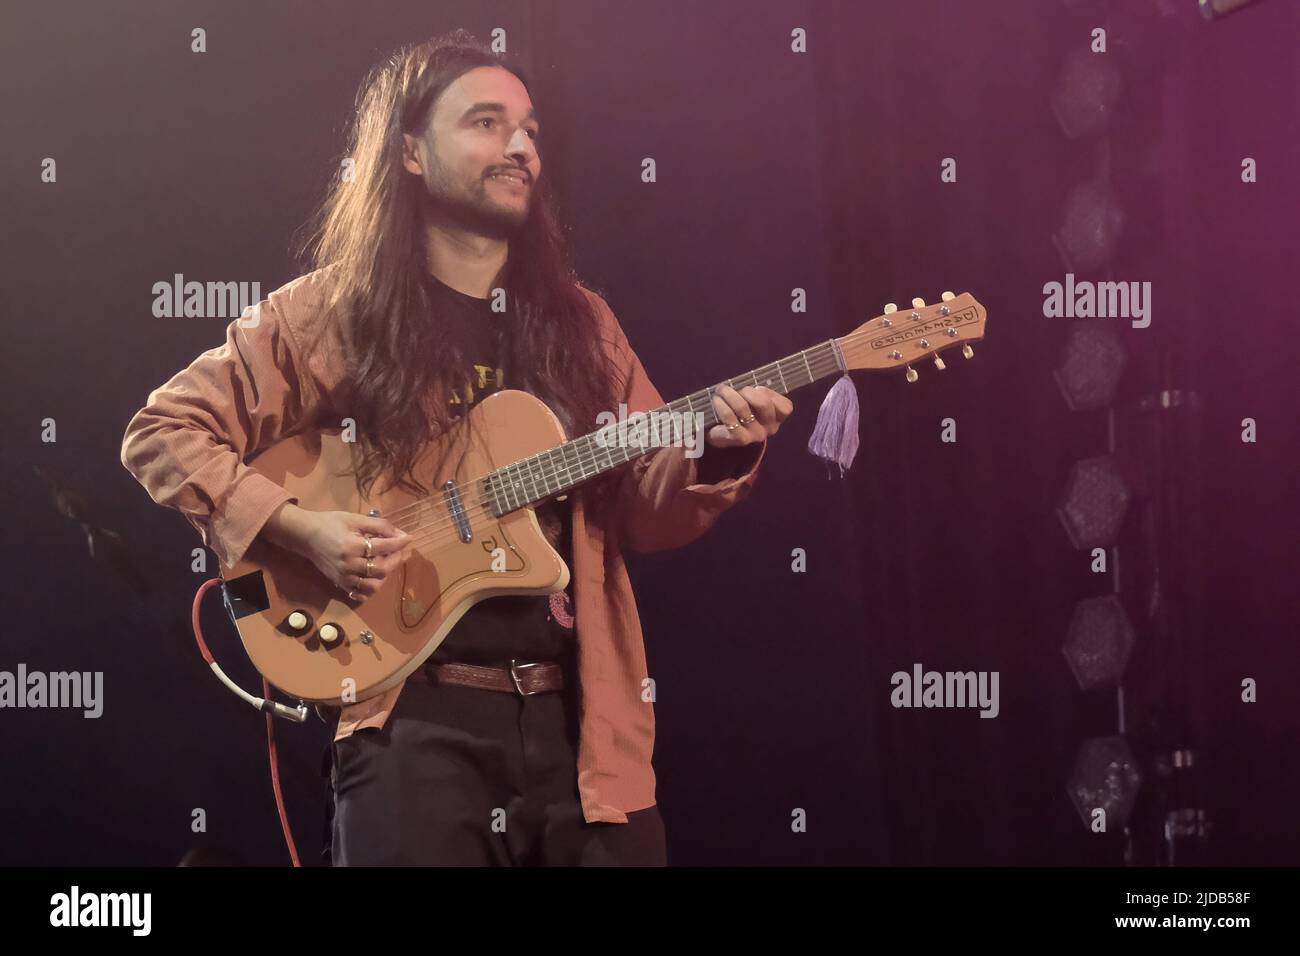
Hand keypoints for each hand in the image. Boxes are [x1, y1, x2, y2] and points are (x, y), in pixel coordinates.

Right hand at [297, 510, 412, 602]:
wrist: (305, 535)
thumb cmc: (331, 523)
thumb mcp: (355, 519)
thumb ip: (378, 525)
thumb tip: (399, 534)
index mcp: (351, 546)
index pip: (383, 547)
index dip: (399, 543)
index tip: (409, 538)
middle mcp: (348, 565)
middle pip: (382, 569)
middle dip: (396, 559)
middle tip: (401, 550)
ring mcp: (343, 578)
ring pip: (374, 585)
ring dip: (386, 575)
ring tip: (388, 562)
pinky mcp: (340, 584)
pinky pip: (360, 594)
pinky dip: (371, 588)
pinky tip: (376, 576)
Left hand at [706, 384, 792, 448]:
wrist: (722, 434)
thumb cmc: (740, 412)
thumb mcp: (754, 401)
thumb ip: (759, 393)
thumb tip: (755, 387)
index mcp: (777, 419)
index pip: (785, 407)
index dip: (769, 393)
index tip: (756, 388)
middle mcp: (770, 429)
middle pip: (764, 404)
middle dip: (747, 391)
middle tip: (736, 388)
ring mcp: (755, 435)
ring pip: (743, 407)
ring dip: (729, 394)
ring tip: (721, 390)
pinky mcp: (739, 439)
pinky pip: (730, 416)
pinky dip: (721, 405)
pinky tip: (717, 401)